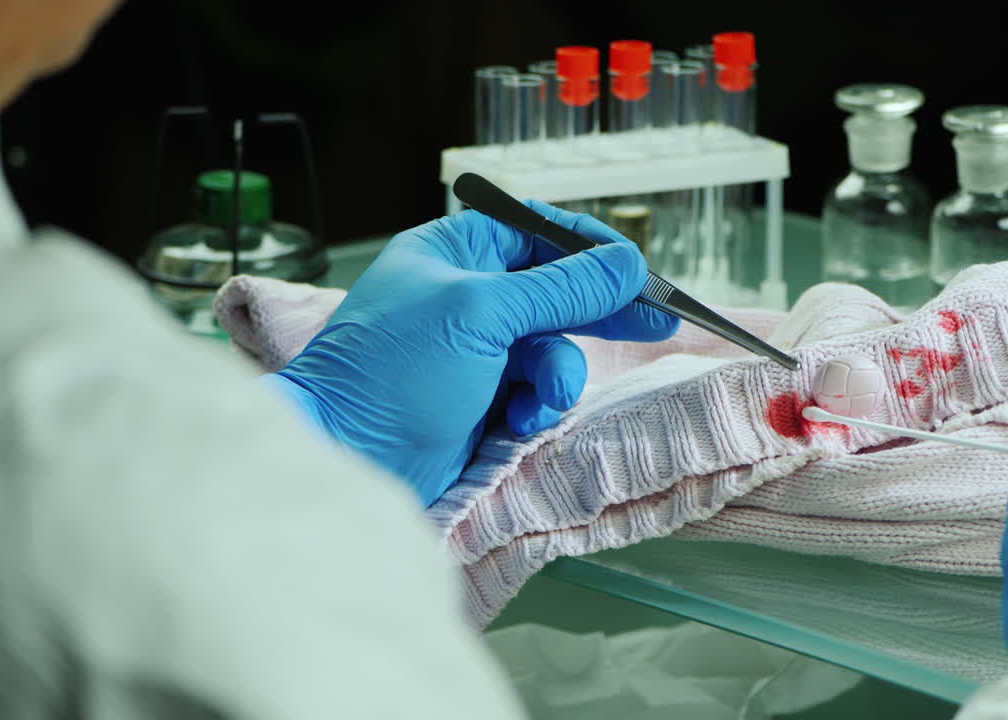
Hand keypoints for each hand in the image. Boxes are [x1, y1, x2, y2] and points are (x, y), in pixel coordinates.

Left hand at [264, 201, 678, 505]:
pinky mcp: (484, 400)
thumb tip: (627, 261)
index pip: (538, 231)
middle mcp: (466, 295)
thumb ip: (561, 288)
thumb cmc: (392, 372)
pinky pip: (537, 391)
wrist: (350, 458)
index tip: (636, 269)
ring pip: (553, 347)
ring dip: (557, 373)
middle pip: (556, 289)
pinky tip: (515, 423)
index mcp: (454, 252)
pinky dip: (536, 406)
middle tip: (657, 319)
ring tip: (540, 398)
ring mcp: (476, 350)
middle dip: (600, 310)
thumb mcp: (481, 315)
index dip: (590, 248)